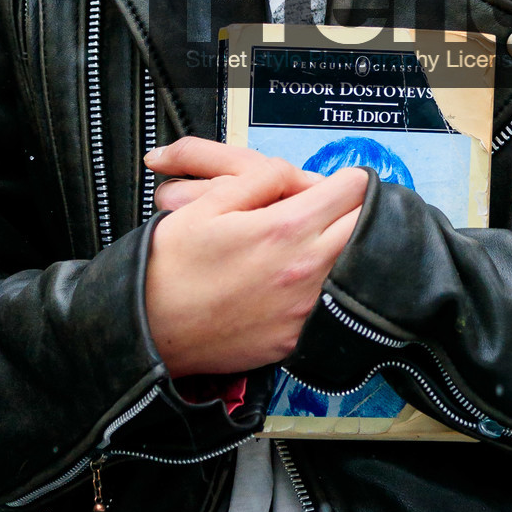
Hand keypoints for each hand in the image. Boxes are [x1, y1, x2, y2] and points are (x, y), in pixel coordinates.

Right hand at [143, 138, 365, 378]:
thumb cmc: (170, 267)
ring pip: (354, 268)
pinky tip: (300, 284)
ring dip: (345, 251)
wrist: (147, 330)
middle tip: (335, 212)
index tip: (338, 183)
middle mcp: (304, 269)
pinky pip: (329, 305)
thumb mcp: (206, 204)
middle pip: (364, 227)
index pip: (351, 190)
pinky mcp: (296, 338)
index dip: (346, 179)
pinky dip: (326, 290)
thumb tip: (294, 173)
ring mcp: (304, 308)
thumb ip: (258, 179)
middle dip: (355, 213)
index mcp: (284, 229)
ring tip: (317, 246)